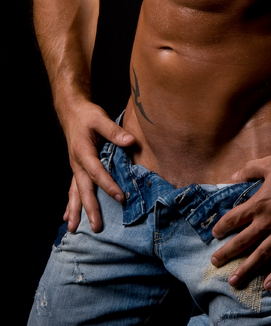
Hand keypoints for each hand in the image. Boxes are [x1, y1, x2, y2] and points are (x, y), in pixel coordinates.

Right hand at [62, 102, 134, 232]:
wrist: (72, 111)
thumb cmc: (87, 115)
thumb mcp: (100, 118)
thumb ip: (115, 131)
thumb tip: (131, 141)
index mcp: (84, 152)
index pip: (97, 173)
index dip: (108, 186)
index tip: (120, 198)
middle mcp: (77, 163)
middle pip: (84, 189)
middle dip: (90, 209)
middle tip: (97, 227)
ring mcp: (75, 167)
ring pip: (75, 192)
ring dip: (75, 211)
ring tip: (73, 229)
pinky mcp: (77, 168)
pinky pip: (73, 189)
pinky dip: (71, 203)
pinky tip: (68, 217)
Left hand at [210, 153, 270, 290]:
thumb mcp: (269, 164)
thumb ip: (249, 170)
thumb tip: (232, 177)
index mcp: (259, 203)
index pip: (234, 219)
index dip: (222, 227)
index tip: (215, 234)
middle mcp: (268, 222)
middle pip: (242, 241)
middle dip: (227, 253)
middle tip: (215, 262)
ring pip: (261, 255)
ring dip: (246, 269)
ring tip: (233, 281)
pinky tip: (268, 285)